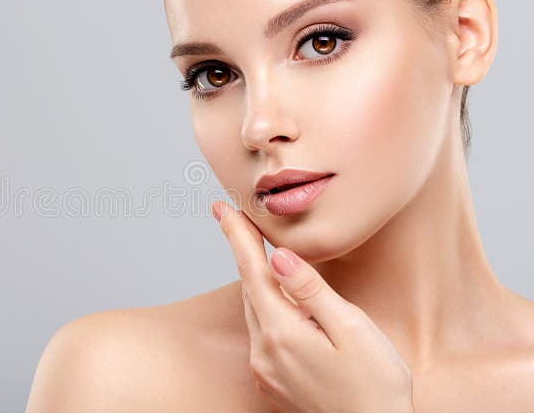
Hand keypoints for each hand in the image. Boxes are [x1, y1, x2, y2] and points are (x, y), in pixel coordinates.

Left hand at [212, 201, 414, 412]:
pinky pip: (263, 336)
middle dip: (246, 254)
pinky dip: (268, 312)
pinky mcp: (272, 383)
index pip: (252, 272)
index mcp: (282, 333)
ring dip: (258, 283)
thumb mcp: (352, 331)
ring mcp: (265, 371)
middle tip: (238, 220)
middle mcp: (263, 353)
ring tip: (262, 257)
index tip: (221, 208)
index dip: (237, 236)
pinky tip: (285, 308)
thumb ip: (312, 292)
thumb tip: (279, 257)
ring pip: (256, 313)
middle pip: (250, 290)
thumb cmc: (375, 388)